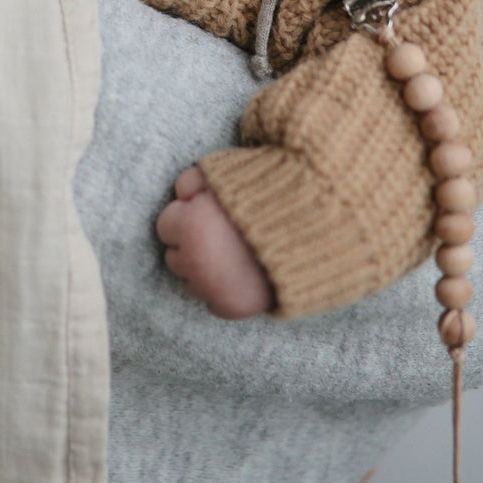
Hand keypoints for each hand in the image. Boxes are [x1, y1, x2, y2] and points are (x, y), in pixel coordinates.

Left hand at [155, 166, 275, 318]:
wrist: (316, 228)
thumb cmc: (270, 194)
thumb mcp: (228, 173)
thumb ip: (196, 179)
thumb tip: (181, 192)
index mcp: (191, 225)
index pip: (166, 226)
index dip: (187, 217)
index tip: (208, 214)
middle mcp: (195, 262)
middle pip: (174, 257)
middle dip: (193, 245)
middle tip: (223, 235)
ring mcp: (212, 289)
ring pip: (190, 283)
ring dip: (205, 270)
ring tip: (235, 255)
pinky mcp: (232, 308)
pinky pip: (212, 305)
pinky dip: (223, 293)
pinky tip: (243, 276)